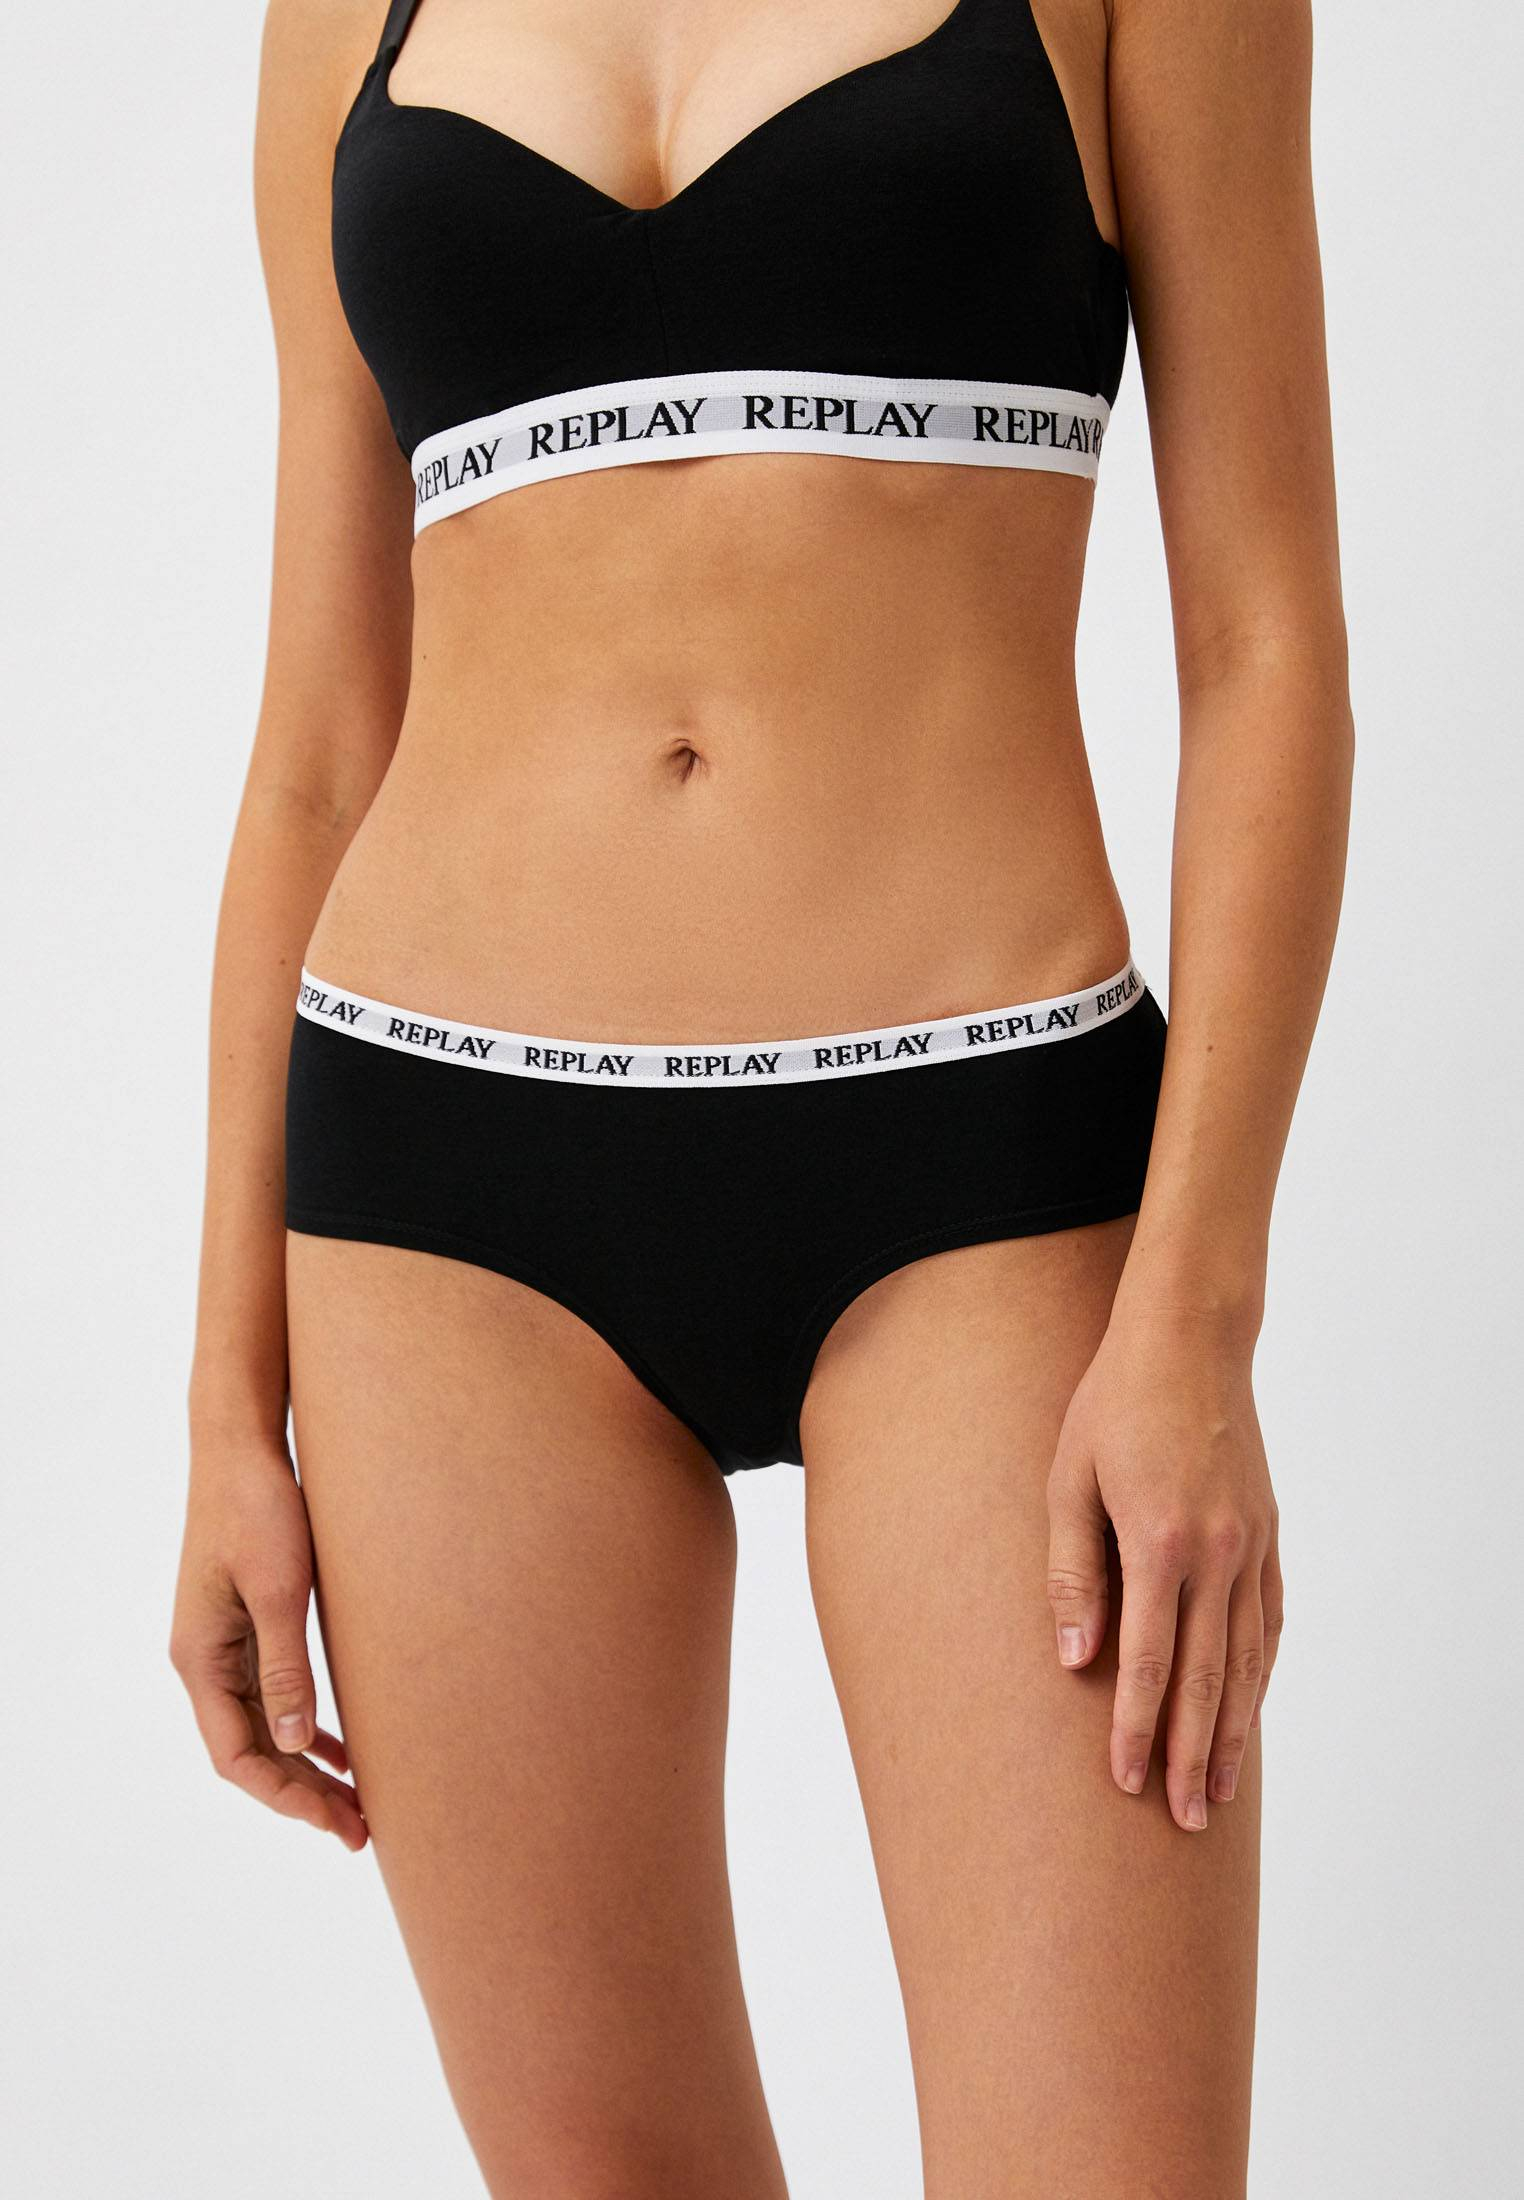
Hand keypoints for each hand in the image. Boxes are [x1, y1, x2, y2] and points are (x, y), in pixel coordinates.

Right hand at [170, 1428, 366, 1849]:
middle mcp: (206, 1660)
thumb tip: (300, 1745)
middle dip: (303, 1796)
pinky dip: (307, 1728)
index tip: (335, 1822)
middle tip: (360, 1831)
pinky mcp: (248, 1623)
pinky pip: (274, 1696)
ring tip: (357, 1807)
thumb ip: (286, 1666)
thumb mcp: (278, 1587)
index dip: (286, 1796)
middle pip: (252, 1752)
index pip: (237, 1756)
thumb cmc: (259, 1507)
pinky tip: (343, 1749)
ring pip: (266, 1728)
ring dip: (307, 1768)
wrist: (242, 1446)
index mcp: (203, 1659)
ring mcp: (225, 1644)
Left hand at [1045, 1309, 1282, 1831]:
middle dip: (1193, 1757)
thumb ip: (1072, 1575)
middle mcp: (1216, 1553)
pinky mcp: (1269, 1533)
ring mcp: (1252, 1545)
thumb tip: (1074, 1662)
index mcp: (1159, 1542)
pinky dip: (1259, 1672)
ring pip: (1246, 1661)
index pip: (1149, 1663)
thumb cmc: (1112, 1405)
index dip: (1138, 1730)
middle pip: (1205, 1679)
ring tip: (1219, 1792)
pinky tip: (1249, 1707)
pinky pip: (1269, 1621)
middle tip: (1183, 1822)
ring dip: (1233, 1731)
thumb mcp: (1068, 1481)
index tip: (1128, 1783)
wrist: (1189, 1341)